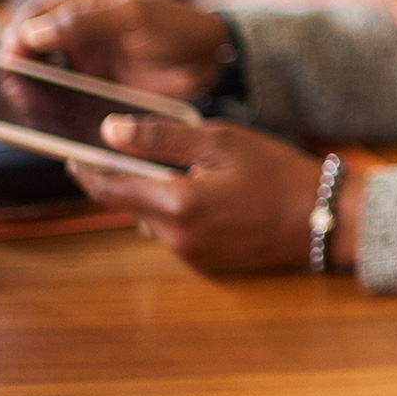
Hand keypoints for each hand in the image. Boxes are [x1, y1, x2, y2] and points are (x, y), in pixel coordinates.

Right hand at [10, 0, 231, 99]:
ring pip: (42, 71)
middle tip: (13, 79)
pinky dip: (48, 102)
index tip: (14, 51)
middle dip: (18, 59)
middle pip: (32, 43)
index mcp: (87, 2)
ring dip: (29, 83)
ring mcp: (85, 60)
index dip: (21, 29)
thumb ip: (85, 19)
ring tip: (21, 99)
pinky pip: (61, 94)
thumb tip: (33, 31)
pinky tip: (42, 112)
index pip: (39, 11)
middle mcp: (79, 30)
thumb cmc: (178, 28)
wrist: (211, 61)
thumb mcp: (134, 16)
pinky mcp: (93, 87)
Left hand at [69, 118, 362, 275]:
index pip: (109, 186)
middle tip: (136, 151)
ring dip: (155, 197)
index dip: (87, 169)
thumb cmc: (277, 172)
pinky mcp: (204, 264)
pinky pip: (175, 235)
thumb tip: (110, 131)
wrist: (324, 219)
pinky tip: (210, 196)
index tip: (72, 154)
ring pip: (151, 220)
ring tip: (185, 171)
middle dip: (126, 179)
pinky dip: (179, 214)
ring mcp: (188, 255)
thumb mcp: (223, 141)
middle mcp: (173, 236)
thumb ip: (162, 136)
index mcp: (175, 202)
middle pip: (128, 204)